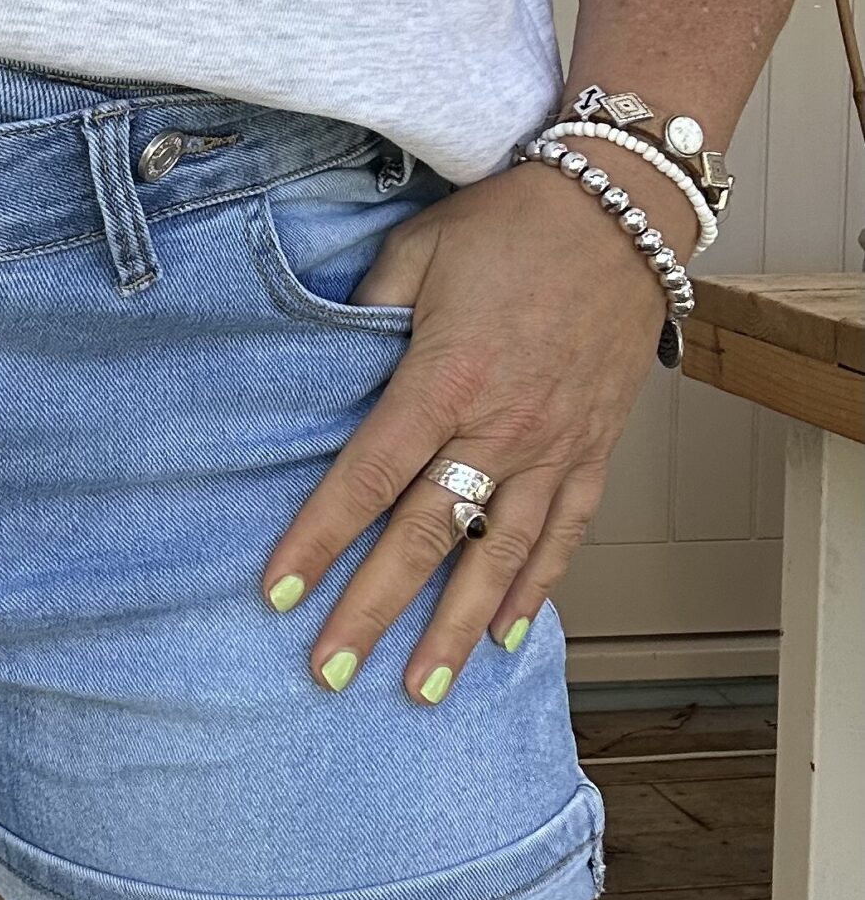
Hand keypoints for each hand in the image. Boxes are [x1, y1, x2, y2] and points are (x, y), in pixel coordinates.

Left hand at [260, 154, 693, 703]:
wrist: (621, 212)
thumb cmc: (511, 225)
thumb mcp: (418, 251)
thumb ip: (365, 311)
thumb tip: (320, 358)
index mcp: (446, 377)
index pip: (368, 475)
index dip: (319, 538)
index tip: (278, 592)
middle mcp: (502, 427)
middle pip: (428, 536)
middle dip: (376, 610)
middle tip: (332, 670)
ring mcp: (555, 447)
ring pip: (500, 555)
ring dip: (458, 627)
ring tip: (423, 686)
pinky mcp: (594, 449)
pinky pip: (564, 534)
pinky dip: (535, 587)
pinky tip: (509, 634)